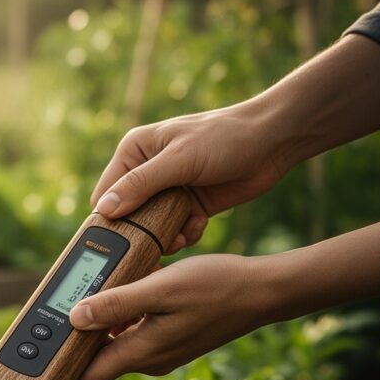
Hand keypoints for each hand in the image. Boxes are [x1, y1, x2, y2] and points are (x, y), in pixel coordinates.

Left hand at [69, 222, 379, 379]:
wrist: (262, 291)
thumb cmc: (215, 287)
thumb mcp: (161, 289)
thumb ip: (117, 305)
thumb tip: (74, 318)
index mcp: (142, 353)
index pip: (84, 378)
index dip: (57, 367)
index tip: (36, 351)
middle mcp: (148, 359)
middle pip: (95, 361)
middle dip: (73, 339)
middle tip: (55, 310)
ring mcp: (159, 351)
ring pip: (113, 345)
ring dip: (97, 325)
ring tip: (86, 295)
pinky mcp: (168, 340)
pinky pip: (132, 334)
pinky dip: (119, 319)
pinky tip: (119, 293)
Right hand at [92, 103, 286, 252]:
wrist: (273, 142)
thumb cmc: (224, 138)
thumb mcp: (179, 160)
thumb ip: (141, 185)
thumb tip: (105, 209)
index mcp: (134, 152)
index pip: (106, 193)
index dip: (110, 217)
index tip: (122, 238)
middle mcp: (146, 172)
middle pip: (127, 215)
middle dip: (142, 231)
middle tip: (157, 241)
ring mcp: (168, 191)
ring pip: (150, 228)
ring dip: (165, 236)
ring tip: (182, 233)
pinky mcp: (188, 206)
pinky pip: (174, 231)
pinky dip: (184, 234)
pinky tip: (199, 224)